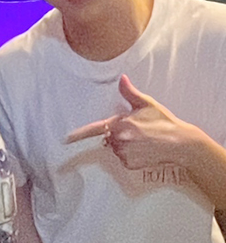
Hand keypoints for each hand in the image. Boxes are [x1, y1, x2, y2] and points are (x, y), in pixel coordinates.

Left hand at [65, 74, 192, 169]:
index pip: (94, 129)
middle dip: (118, 134)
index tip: (65, 140)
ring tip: (143, 140)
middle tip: (137, 130)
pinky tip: (144, 150)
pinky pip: (124, 159)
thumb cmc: (163, 121)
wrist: (179, 143)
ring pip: (116, 149)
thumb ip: (130, 92)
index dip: (78, 135)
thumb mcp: (147, 104)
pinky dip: (131, 156)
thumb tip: (121, 78)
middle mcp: (119, 139)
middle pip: (109, 138)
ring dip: (124, 145)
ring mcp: (123, 153)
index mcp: (120, 123)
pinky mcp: (129, 164)